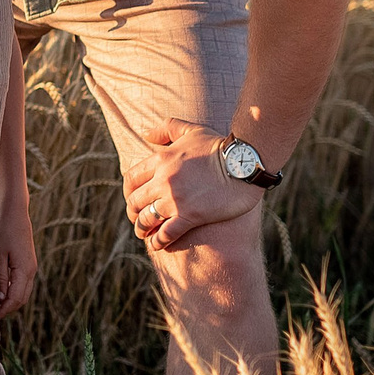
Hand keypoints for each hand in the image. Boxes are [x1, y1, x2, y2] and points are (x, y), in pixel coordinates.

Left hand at [0, 195, 37, 315]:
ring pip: (24, 293)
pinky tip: (1, 291)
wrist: (16, 217)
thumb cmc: (4, 233)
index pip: (16, 298)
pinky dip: (14, 292)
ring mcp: (32, 269)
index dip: (5, 309)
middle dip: (9, 308)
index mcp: (24, 270)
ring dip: (12, 300)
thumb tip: (0, 297)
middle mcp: (31, 272)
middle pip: (22, 299)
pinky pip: (23, 285)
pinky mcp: (29, 265)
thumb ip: (0, 277)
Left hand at [124, 125, 259, 252]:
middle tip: (137, 220)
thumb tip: (145, 133)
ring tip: (144, 234)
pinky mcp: (191, 215)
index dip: (128, 192)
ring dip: (142, 229)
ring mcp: (175, 199)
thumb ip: (166, 129)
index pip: (131, 179)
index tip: (132, 199)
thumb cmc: (220, 146)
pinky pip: (166, 233)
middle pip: (136, 201)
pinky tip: (158, 245)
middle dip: (133, 212)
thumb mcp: (190, 130)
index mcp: (160, 159)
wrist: (245, 162)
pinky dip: (159, 241)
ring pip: (147, 219)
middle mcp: (163, 180)